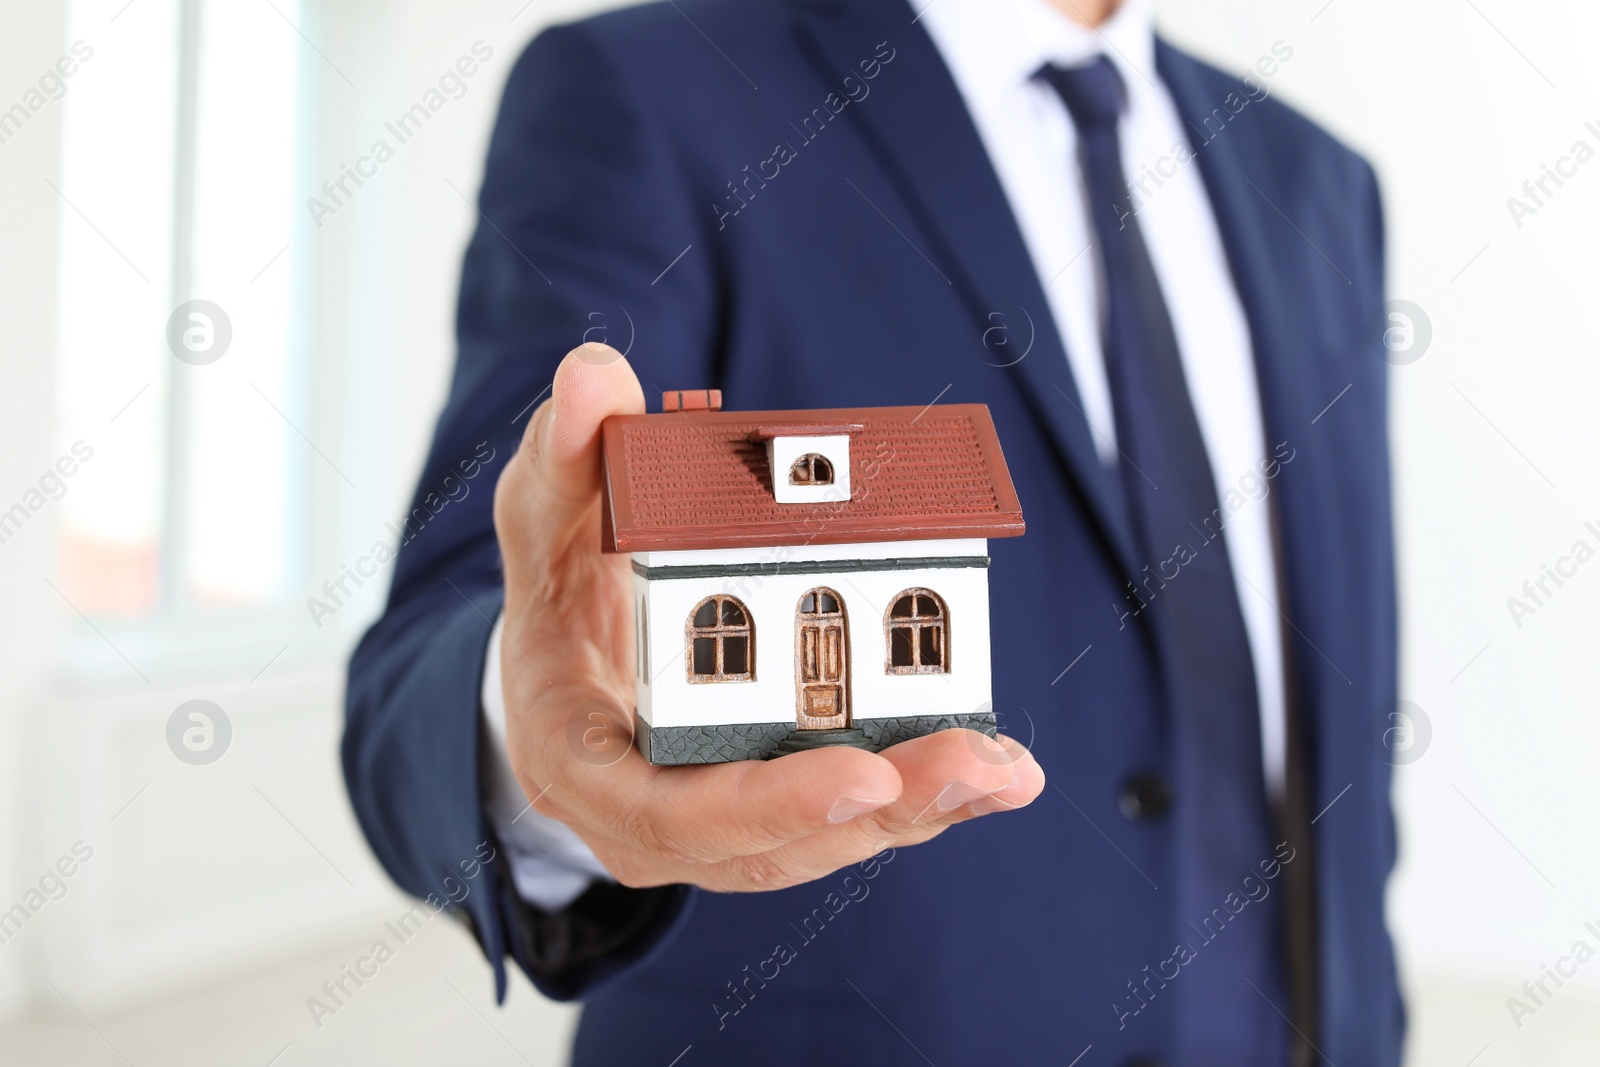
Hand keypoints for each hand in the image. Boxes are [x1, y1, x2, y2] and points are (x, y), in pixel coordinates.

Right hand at [492, 342, 1044, 892]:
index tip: (863, 775)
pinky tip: (999, 771)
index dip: (764, 805)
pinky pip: (846, 819)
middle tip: (975, 762)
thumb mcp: (545, 518)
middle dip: (880, 809)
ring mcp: (713, 828)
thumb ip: (566, 454)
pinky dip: (924, 798)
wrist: (563, 663)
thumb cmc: (554, 591)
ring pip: (822, 843)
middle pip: (769, 846)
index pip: (667, 814)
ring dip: (923, 808)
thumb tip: (594, 376)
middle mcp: (649, 819)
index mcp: (578, 760)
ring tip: (1006, 769)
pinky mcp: (769, 812)